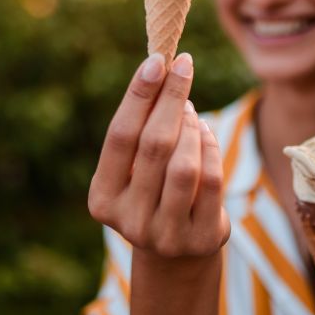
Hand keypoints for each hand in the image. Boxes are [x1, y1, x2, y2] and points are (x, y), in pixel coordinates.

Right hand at [88, 53, 229, 258]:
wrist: (176, 254)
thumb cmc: (151, 193)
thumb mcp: (136, 169)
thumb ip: (141, 131)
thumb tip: (160, 70)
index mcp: (103, 198)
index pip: (120, 136)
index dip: (139, 95)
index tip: (156, 60)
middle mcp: (129, 220)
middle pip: (154, 146)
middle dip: (171, 98)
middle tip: (183, 66)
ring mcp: (166, 235)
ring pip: (184, 164)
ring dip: (191, 126)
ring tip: (189, 110)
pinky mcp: (201, 239)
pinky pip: (212, 180)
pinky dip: (211, 147)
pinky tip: (204, 131)